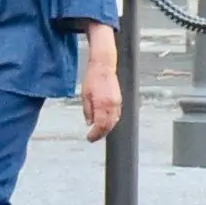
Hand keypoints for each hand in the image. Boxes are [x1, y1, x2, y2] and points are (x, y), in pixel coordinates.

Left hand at [80, 25, 122, 141]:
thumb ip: (87, 111)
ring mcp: (118, 103)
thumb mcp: (85, 95)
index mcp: (101, 104)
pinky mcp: (120, 100)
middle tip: (93, 137)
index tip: (89, 138)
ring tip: (99, 132)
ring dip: (107, 128)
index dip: (95, 134)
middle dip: (101, 134)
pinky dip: (112, 121)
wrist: (104, 66)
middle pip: (109, 126)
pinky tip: (106, 123)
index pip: (100, 125)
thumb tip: (89, 123)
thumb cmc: (92, 79)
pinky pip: (117, 115)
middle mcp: (112, 105)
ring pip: (114, 121)